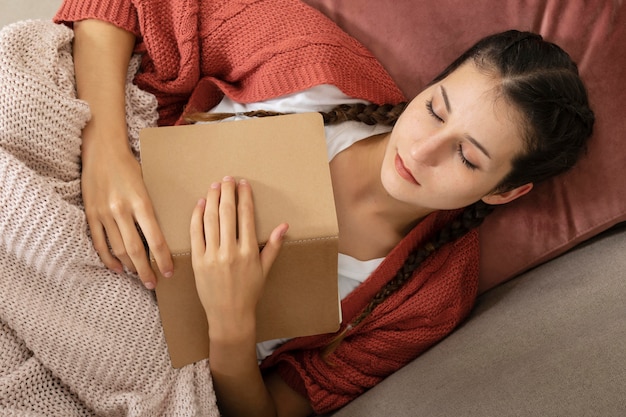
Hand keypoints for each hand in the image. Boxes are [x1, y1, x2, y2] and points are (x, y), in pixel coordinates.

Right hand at [81, 136, 172, 288]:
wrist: (102, 150)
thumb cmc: (131, 166)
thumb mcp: (149, 183)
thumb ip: (154, 207)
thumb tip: (169, 230)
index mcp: (141, 202)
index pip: (155, 238)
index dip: (163, 258)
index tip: (170, 271)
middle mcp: (121, 210)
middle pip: (135, 250)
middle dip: (146, 270)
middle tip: (155, 283)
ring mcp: (103, 213)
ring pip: (117, 249)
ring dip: (130, 267)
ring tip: (140, 277)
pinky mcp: (90, 214)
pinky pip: (99, 243)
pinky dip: (108, 259)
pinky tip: (118, 268)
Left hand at [190, 176, 287, 338]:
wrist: (229, 314)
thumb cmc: (249, 292)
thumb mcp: (264, 269)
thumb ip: (273, 245)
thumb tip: (284, 225)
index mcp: (248, 252)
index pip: (246, 217)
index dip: (245, 197)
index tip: (243, 184)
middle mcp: (230, 251)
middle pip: (227, 213)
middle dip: (228, 192)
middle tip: (227, 178)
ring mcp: (212, 255)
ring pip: (210, 219)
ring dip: (212, 199)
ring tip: (214, 186)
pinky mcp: (197, 261)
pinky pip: (196, 233)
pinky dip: (197, 216)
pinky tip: (200, 204)